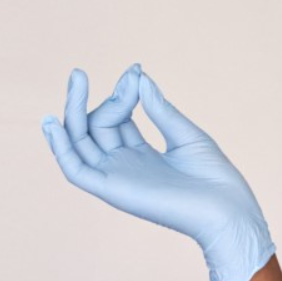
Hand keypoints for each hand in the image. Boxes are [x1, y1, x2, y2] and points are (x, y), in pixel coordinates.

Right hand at [40, 63, 276, 280]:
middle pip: (95, 126)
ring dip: (72, 111)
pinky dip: (61, 148)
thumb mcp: (186, 135)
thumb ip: (159, 109)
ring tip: (77, 79)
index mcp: (141, 154)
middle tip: (126, 76)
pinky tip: (54, 122)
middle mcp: (124, 165)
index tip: (136, 71)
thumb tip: (139, 78)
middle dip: (105, 97)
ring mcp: (116, 177)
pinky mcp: (112, 190)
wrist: (227, 209)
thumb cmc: (214, 177)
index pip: (117, 117)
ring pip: (79, 143)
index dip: (123, 92)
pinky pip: (75, 170)